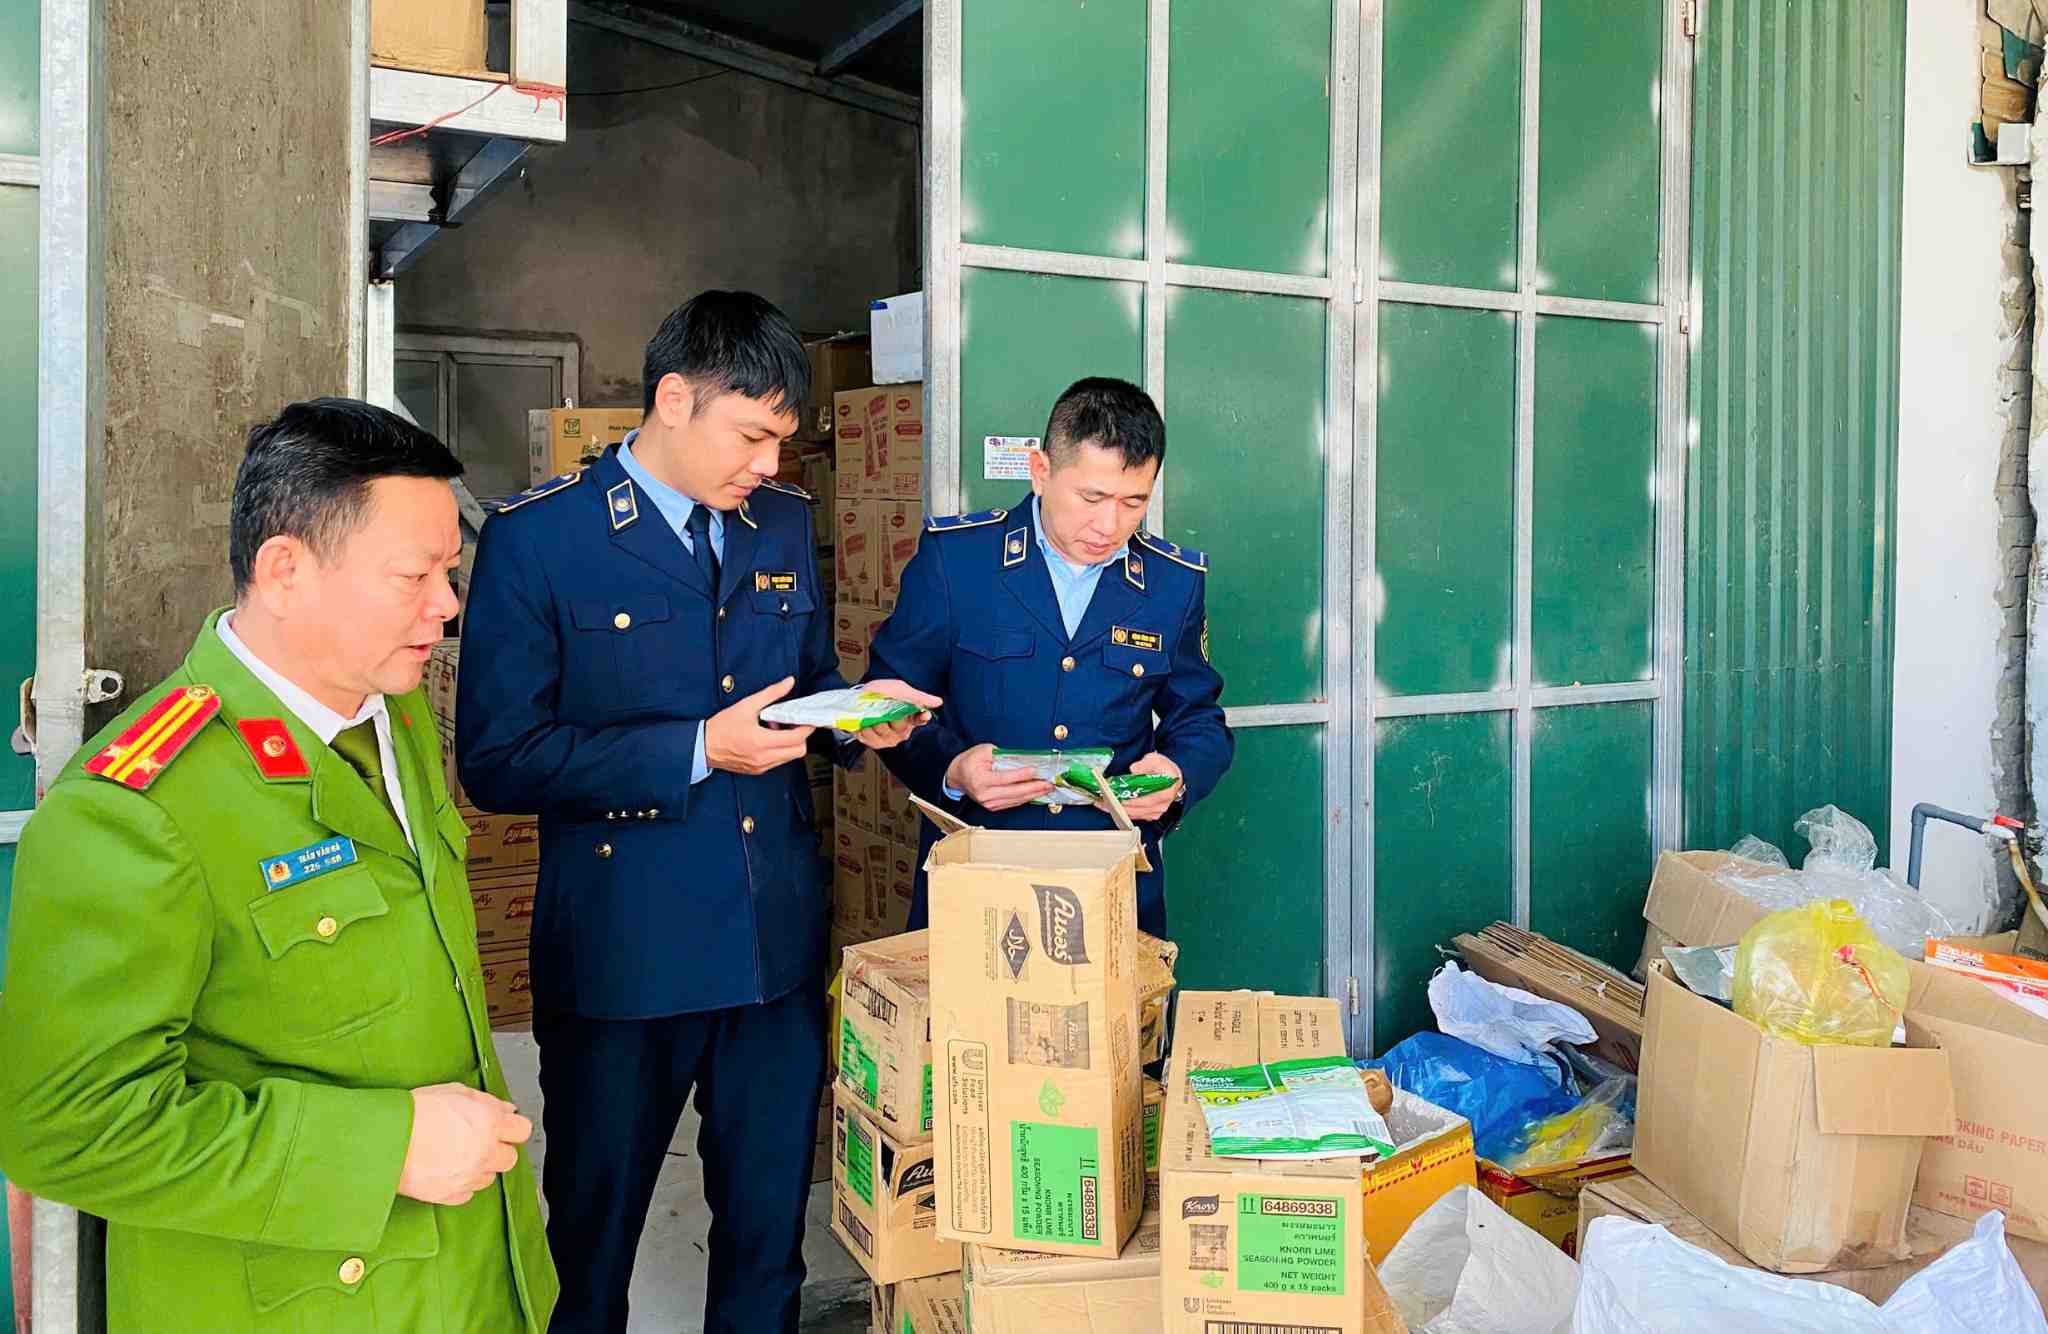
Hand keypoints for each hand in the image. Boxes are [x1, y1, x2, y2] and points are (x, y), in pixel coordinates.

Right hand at [397, 1084, 532, 1206]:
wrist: (383, 1140)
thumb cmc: (414, 1112)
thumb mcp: (454, 1092)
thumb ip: (487, 1101)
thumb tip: (506, 1110)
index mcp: (489, 1123)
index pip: (522, 1131)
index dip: (512, 1129)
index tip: (504, 1129)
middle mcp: (484, 1152)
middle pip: (510, 1158)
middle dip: (498, 1150)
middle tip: (478, 1142)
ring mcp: (469, 1176)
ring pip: (489, 1178)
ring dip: (479, 1168)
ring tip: (456, 1156)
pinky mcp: (450, 1195)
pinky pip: (467, 1193)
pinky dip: (460, 1184)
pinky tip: (445, 1171)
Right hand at [705, 677, 814, 774]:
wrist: (703, 746)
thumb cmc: (721, 728)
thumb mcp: (747, 705)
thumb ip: (771, 693)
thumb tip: (788, 683)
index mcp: (761, 742)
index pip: (797, 738)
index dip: (806, 727)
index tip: (808, 719)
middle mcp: (764, 757)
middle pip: (798, 751)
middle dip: (801, 737)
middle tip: (794, 724)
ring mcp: (761, 766)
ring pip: (789, 757)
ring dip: (789, 744)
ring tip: (776, 730)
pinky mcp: (758, 770)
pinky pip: (777, 761)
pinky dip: (779, 750)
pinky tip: (767, 739)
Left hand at [852, 679, 942, 750]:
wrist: (858, 697)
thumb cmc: (881, 692)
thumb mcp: (900, 690)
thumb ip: (919, 697)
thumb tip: (938, 702)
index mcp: (910, 717)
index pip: (921, 720)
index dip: (921, 717)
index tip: (923, 714)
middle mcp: (901, 730)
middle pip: (900, 727)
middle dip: (890, 716)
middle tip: (883, 707)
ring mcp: (888, 738)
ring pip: (884, 733)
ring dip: (875, 721)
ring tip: (871, 714)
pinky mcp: (874, 743)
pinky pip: (870, 738)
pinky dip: (865, 729)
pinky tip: (865, 723)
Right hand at [944, 743, 1054, 811]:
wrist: (957, 776)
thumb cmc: (970, 762)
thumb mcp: (984, 751)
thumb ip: (1003, 755)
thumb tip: (1024, 760)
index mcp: (980, 779)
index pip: (1006, 778)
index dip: (1022, 775)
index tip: (1036, 771)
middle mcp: (985, 794)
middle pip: (1014, 792)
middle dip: (1034, 787)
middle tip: (1048, 783)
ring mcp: (989, 802)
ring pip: (1016, 799)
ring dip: (1033, 794)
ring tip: (1046, 788)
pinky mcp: (993, 806)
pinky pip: (1013, 803)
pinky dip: (1026, 798)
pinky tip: (1036, 793)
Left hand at [1100, 752, 1182, 822]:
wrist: (1174, 778)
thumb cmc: (1165, 770)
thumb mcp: (1157, 760)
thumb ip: (1145, 764)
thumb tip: (1133, 769)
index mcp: (1164, 793)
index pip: (1142, 800)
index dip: (1125, 799)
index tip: (1111, 796)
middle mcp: (1160, 806)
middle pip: (1135, 810)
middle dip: (1116, 805)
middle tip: (1101, 800)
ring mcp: (1156, 812)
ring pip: (1133, 815)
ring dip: (1117, 810)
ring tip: (1102, 804)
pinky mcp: (1150, 815)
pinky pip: (1135, 816)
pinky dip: (1122, 812)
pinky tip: (1112, 807)